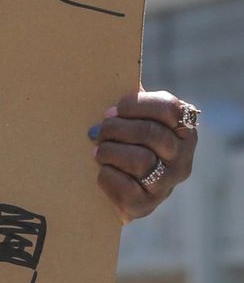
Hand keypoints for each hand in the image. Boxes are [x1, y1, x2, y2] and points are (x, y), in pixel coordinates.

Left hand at [91, 89, 198, 223]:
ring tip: (98, 152)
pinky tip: (102, 172)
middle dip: (116, 129)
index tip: (114, 109)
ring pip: (139, 160)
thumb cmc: (126, 143)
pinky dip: (107, 177)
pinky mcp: (148, 204)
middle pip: (149, 133)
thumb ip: (132, 103)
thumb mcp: (134, 119)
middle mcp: (183, 156)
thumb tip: (119, 78)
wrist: (118, 189)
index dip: (136, 105)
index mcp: (184, 130)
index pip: (169, 108)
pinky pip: (126, 188)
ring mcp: (168, 182)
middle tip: (99, 131)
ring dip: (109, 152)